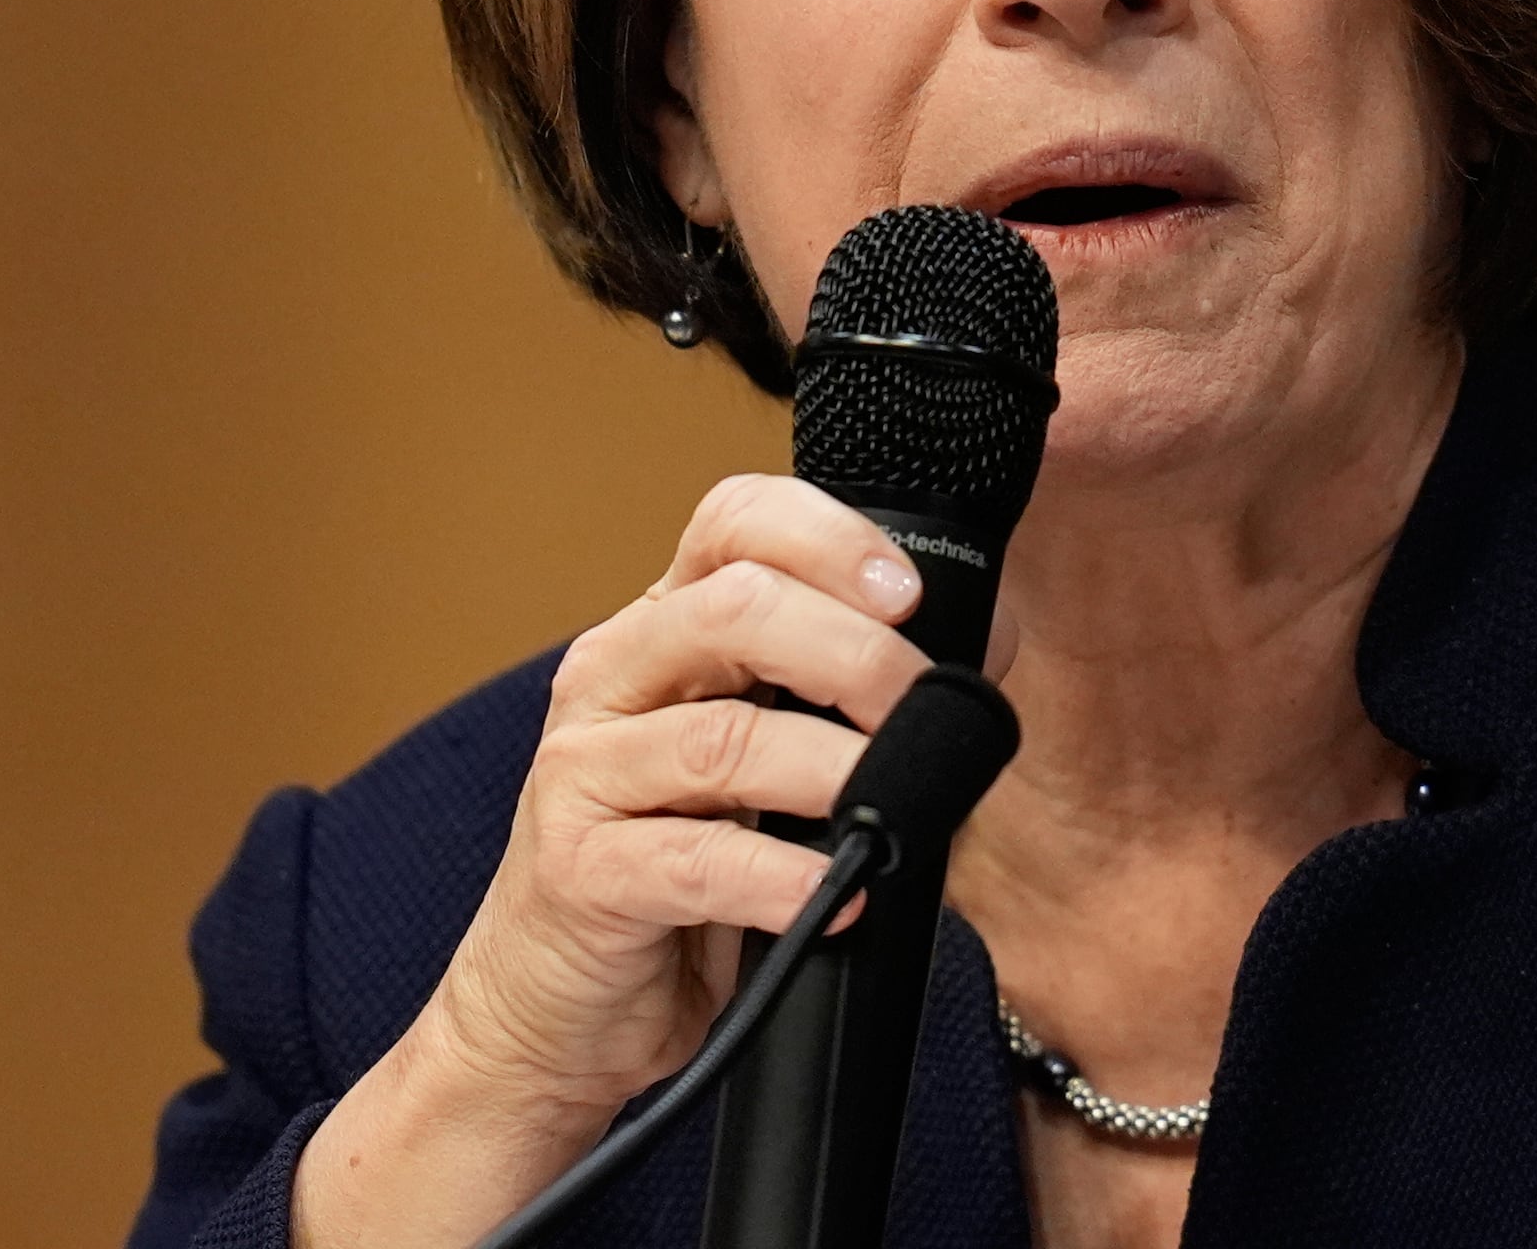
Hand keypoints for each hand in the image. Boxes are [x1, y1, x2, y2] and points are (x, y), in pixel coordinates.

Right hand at [295, 474, 938, 1246]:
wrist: (554, 1012)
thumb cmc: (678, 877)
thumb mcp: (760, 765)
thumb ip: (833, 701)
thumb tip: (982, 652)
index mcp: (661, 632)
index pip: (732, 523)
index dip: (827, 537)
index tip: (909, 592)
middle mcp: (610, 680)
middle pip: (731, 610)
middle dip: (852, 651)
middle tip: (919, 707)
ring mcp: (584, 774)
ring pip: (722, 739)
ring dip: (832, 769)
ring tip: (893, 805)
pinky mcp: (580, 872)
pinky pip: (695, 862)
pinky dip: (785, 879)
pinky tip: (842, 895)